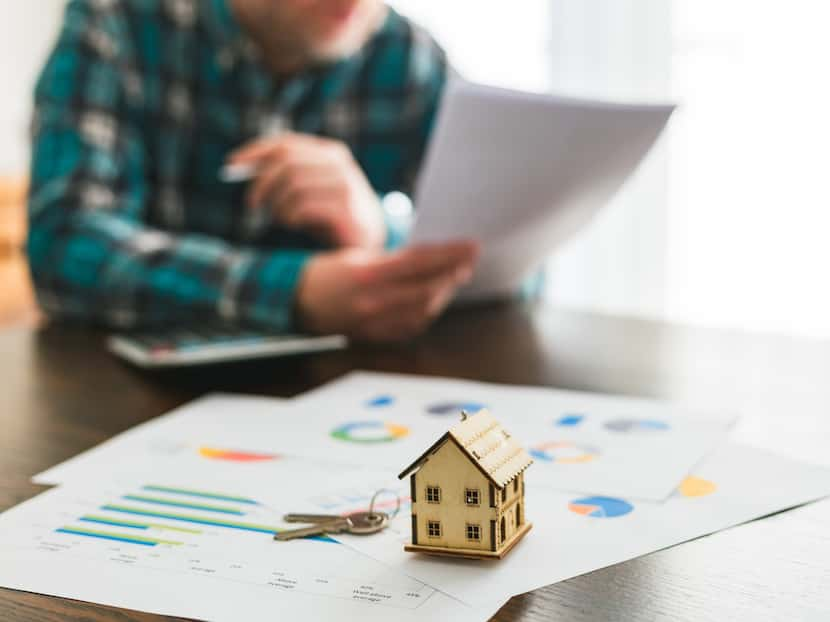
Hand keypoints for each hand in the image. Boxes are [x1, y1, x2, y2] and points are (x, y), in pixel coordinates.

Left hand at [228, 133, 385, 248]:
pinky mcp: (345, 210)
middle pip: (285, 162)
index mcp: (331, 153)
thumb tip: (242, 167)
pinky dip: (290, 217)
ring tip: (282, 219)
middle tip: (251, 204)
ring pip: (291, 185)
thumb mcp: (311, 189)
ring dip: (278, 206)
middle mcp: (339, 165)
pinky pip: (302, 207)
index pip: (285, 143)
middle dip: (261, 183)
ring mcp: (345, 186)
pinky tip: (296, 224)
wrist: (370, 242)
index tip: (231, 163)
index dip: (254, 151)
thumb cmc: (332, 215)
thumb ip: (286, 175)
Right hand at [296, 241, 478, 341]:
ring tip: (457, 276)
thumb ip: (393, 260)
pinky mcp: (375, 336)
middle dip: (454, 272)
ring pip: (424, 310)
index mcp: (367, 274)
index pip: (420, 262)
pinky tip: (437, 298)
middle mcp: (373, 301)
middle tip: (470, 259)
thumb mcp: (358, 256)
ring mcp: (374, 322)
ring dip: (444, 292)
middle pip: (427, 288)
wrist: (297, 301)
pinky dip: (429, 312)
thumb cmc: (327, 273)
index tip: (470, 246)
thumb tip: (431, 258)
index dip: (450, 254)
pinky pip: (412, 327)